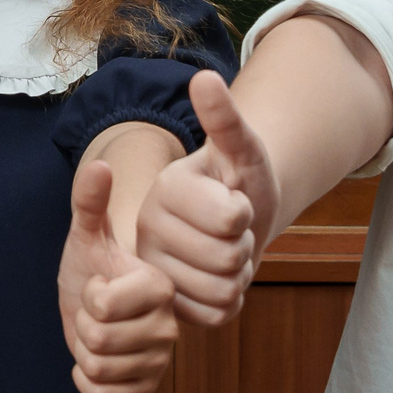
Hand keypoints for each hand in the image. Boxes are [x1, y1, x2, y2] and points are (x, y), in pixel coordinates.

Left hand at [57, 159, 177, 392]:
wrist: (92, 300)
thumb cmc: (91, 265)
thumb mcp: (86, 234)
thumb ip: (90, 201)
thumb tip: (99, 165)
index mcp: (160, 286)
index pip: (105, 305)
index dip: (90, 296)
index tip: (101, 284)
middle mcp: (169, 325)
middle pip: (100, 340)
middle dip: (83, 325)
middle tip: (95, 312)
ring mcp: (161, 358)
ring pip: (99, 369)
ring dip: (84, 352)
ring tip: (97, 331)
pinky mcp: (148, 385)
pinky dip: (87, 381)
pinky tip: (93, 360)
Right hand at [137, 71, 275, 326]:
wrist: (236, 220)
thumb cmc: (239, 181)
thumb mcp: (242, 150)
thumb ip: (225, 119)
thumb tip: (204, 77)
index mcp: (164, 189)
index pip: (230, 218)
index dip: (245, 213)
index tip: (232, 199)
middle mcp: (147, 230)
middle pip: (228, 258)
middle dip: (245, 246)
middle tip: (232, 231)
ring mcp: (154, 270)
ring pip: (224, 290)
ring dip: (239, 274)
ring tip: (225, 253)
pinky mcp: (167, 304)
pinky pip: (216, 315)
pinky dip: (229, 301)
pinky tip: (218, 279)